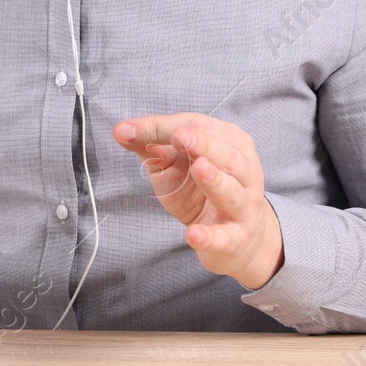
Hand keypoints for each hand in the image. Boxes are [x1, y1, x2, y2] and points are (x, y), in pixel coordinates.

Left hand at [113, 113, 283, 289]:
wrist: (232, 238)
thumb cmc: (199, 190)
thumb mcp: (174, 163)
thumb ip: (151, 143)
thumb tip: (120, 130)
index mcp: (231, 142)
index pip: (200, 127)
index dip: (168, 127)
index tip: (134, 129)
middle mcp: (245, 172)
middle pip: (227, 155)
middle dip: (204, 144)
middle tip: (180, 137)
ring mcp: (244, 207)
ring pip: (232, 192)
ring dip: (216, 181)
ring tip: (199, 168)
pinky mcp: (236, 238)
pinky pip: (224, 238)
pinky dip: (210, 236)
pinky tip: (192, 234)